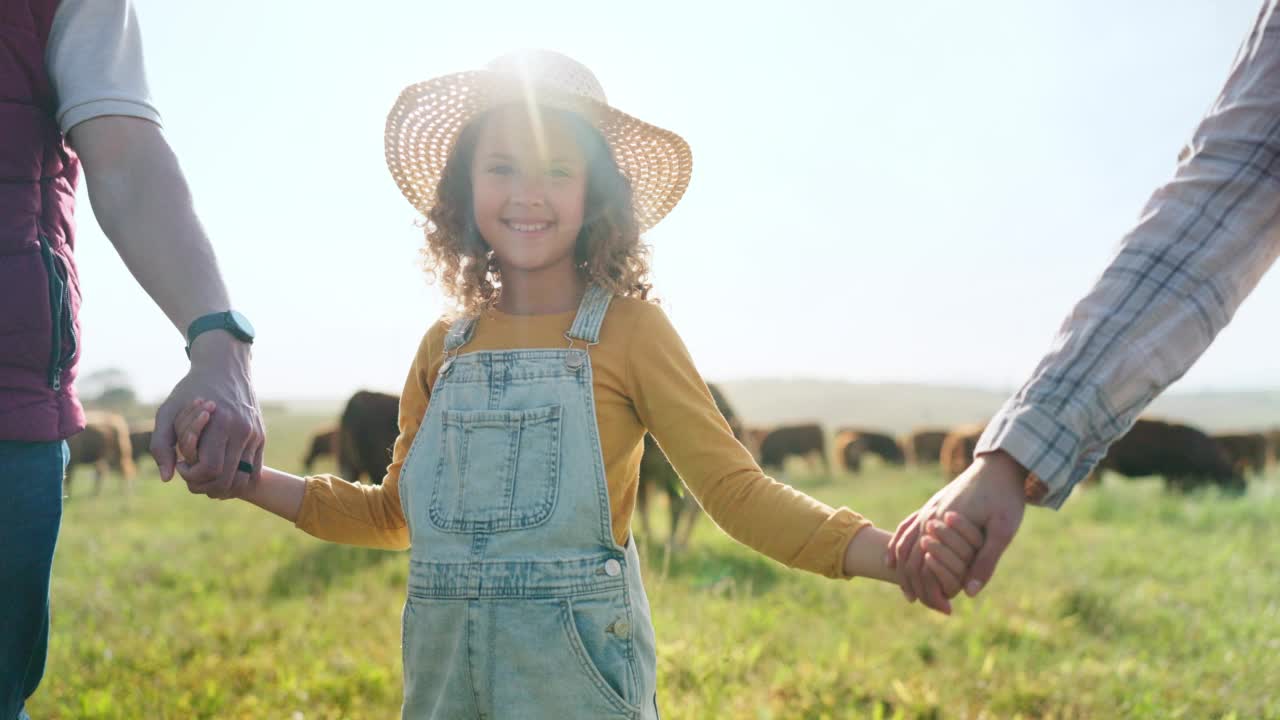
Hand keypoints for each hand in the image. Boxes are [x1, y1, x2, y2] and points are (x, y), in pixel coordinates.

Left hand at [151, 332, 263, 498]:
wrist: (225, 367)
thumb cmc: (192, 390)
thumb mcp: (168, 411)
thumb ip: (161, 445)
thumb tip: (167, 478)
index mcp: (220, 424)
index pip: (209, 468)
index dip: (191, 475)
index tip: (181, 464)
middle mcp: (242, 431)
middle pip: (228, 479)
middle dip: (205, 486)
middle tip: (191, 476)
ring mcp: (255, 435)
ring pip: (244, 480)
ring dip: (223, 488)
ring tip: (205, 478)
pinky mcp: (261, 437)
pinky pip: (254, 471)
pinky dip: (238, 481)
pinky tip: (220, 474)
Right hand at [887, 450, 1028, 613]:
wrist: (999, 465)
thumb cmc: (1004, 497)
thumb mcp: (1003, 530)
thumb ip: (985, 561)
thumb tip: (969, 592)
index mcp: (943, 525)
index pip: (925, 567)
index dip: (932, 591)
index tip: (945, 610)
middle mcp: (929, 517)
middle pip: (909, 559)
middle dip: (914, 586)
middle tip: (924, 605)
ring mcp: (927, 510)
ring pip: (903, 545)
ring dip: (902, 571)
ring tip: (909, 593)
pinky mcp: (931, 506)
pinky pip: (905, 528)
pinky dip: (896, 547)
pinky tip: (892, 560)